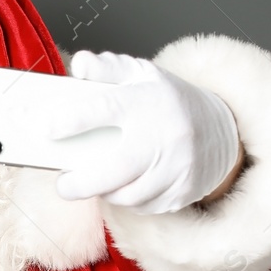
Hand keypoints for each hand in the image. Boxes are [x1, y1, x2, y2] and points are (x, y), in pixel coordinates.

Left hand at [46, 50, 241, 214]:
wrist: (222, 128)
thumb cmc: (169, 102)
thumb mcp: (142, 75)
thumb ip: (108, 68)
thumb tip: (80, 64)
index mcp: (148, 103)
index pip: (106, 108)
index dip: (74, 120)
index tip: (49, 129)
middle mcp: (164, 136)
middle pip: (115, 170)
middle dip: (80, 183)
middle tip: (63, 184)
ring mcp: (176, 168)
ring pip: (127, 195)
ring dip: (104, 192)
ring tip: (96, 181)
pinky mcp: (182, 192)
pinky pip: (143, 207)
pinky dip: (127, 199)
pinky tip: (124, 186)